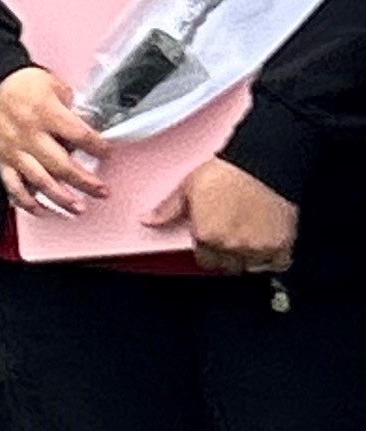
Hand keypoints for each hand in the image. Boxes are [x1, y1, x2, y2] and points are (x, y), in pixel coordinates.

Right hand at [0, 64, 105, 217]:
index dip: (97, 147)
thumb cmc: (22, 84)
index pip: (79, 135)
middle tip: (100, 191)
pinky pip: (13, 186)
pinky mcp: (3, 159)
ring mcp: (15, 150)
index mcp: (46, 113)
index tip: (106, 153)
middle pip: (62, 165)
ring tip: (78, 208)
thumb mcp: (55, 85)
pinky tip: (41, 209)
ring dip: (61, 198)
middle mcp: (30, 135)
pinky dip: (26, 201)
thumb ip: (73, 108)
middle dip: (85, 182)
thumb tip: (89, 126)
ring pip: (40, 181)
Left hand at [149, 154, 297, 273]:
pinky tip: (271, 244)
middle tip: (234, 238)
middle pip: (228, 267)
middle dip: (228, 256)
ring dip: (250, 258)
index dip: (210, 249)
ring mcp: (256, 247)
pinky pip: (278, 264)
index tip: (215, 240)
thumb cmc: (229, 170)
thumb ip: (169, 208)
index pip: (205, 260)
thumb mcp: (189, 184)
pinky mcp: (281, 244)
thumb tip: (149, 220)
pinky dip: (275, 258)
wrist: (265, 162)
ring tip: (252, 239)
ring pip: (251, 268)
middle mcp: (230, 246)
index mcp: (206, 235)